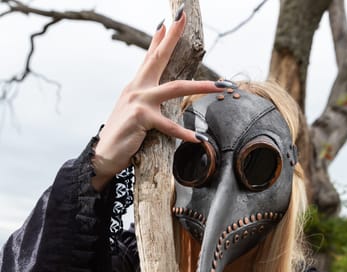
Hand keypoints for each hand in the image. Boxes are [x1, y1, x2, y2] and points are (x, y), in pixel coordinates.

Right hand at [91, 8, 225, 190]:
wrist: (103, 154)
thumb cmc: (122, 133)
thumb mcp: (132, 109)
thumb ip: (145, 97)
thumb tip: (155, 88)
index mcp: (136, 86)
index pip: (149, 57)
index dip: (160, 39)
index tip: (170, 20)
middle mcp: (136, 88)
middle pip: (158, 58)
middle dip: (172, 38)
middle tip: (182, 17)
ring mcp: (138, 101)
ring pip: (175, 88)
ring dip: (200, 86)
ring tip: (219, 85)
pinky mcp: (141, 118)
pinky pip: (169, 125)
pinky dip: (184, 133)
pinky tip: (198, 138)